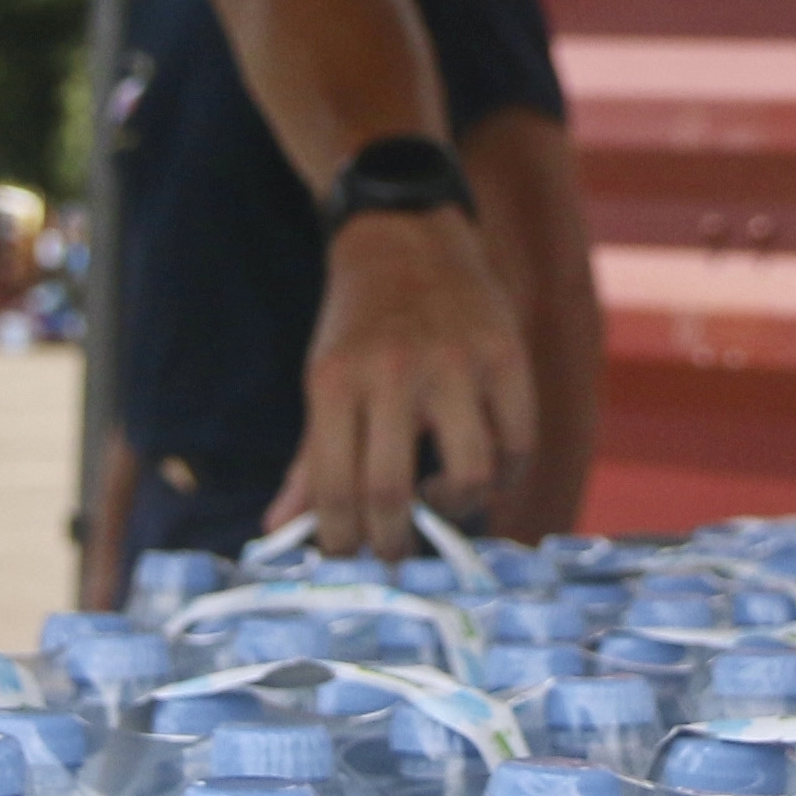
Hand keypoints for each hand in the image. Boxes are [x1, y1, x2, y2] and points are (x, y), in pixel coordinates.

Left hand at [273, 207, 535, 564]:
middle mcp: (393, 372)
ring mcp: (455, 362)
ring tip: (441, 504)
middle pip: (392, 492)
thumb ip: (308, 462)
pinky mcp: (505, 354)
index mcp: (335, 382)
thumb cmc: (358, 326)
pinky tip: (486, 473)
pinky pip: (518, 441)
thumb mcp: (323, 381)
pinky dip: (506, 473)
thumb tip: (277, 531)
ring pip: (471, 473)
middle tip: (392, 554)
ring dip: (456, 508)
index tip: (347, 557)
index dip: (340, 541)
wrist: (406, 238)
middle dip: (390, 542)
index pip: (334, 488)